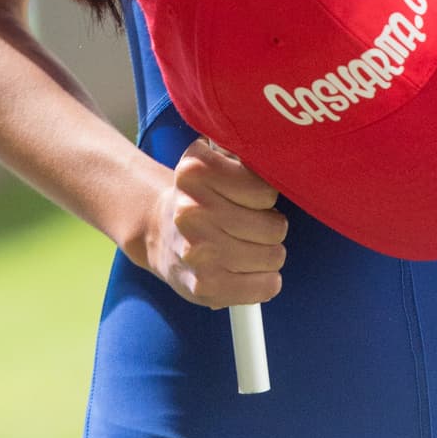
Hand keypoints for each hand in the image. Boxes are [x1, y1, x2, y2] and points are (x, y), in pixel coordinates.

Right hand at [135, 139, 286, 309]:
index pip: (266, 190)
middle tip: (253, 225)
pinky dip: (266, 281)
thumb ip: (244, 151)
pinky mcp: (204, 286)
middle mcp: (192, 211)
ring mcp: (197, 252)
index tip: (252, 198)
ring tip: (248, 246)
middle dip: (271, 226)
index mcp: (195, 171)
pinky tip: (249, 271)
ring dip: (269, 253)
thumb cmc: (200, 195)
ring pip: (273, 256)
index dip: (266, 196)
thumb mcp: (212, 157)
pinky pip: (266, 286)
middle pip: (274, 226)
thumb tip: (279, 158)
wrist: (157, 231)